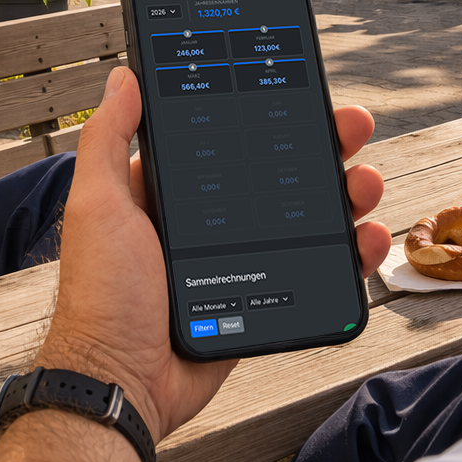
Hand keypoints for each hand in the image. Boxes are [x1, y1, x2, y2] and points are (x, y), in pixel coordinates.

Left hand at [32, 68, 390, 444]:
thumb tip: (124, 77)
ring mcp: (240, 258)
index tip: (299, 88)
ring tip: (363, 183)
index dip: (267, 111)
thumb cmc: (101, 298)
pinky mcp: (264, 297)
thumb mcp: (98, 204)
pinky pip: (315, 268)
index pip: (229, 136)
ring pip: (307, 215)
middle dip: (321, 144)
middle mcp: (209, 219)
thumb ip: (109, 139)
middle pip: (279, 169)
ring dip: (344, 193)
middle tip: (350, 127)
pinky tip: (363, 238)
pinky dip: (347, 251)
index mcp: (171, 190)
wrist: (122, 385)